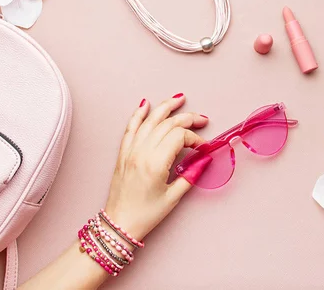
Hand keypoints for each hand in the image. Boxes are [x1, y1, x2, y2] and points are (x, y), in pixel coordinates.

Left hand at [104, 94, 207, 242]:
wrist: (119, 223)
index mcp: (155, 163)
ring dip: (165, 107)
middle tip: (201, 118)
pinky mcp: (123, 153)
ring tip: (178, 99)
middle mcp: (141, 152)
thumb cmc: (145, 214)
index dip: (195, 138)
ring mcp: (130, 151)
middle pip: (167, 124)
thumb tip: (204, 160)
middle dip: (187, 118)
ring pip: (149, 120)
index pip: (179, 137)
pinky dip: (138, 114)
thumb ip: (190, 175)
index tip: (203, 147)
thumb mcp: (172, 198)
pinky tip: (145, 104)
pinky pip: (130, 127)